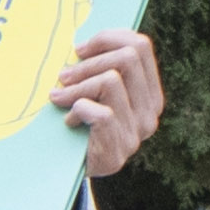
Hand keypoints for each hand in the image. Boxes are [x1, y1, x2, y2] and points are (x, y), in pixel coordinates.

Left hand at [52, 29, 162, 178]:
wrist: (70, 170)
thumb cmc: (81, 123)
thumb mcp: (96, 91)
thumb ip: (103, 68)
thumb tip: (84, 43)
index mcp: (150, 92)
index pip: (141, 46)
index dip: (108, 39)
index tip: (79, 50)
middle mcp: (150, 112)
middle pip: (128, 58)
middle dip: (89, 63)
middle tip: (63, 75)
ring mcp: (137, 133)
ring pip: (111, 81)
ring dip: (77, 87)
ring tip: (59, 98)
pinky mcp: (118, 150)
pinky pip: (101, 112)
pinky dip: (78, 110)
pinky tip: (70, 120)